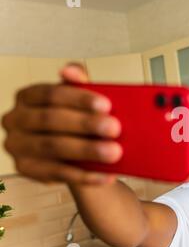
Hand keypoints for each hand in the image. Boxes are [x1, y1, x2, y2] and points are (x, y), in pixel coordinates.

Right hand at [1, 63, 121, 185]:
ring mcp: (17, 145)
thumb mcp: (79, 101)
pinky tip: (106, 175)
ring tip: (114, 152)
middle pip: (51, 120)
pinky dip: (85, 175)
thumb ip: (78, 84)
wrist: (75, 153)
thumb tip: (72, 71)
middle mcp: (15, 119)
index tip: (106, 105)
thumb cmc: (76, 120)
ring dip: (87, 150)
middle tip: (115, 129)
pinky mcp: (25, 169)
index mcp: (27, 96)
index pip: (51, 94)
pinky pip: (57, 173)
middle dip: (86, 124)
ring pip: (53, 147)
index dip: (79, 99)